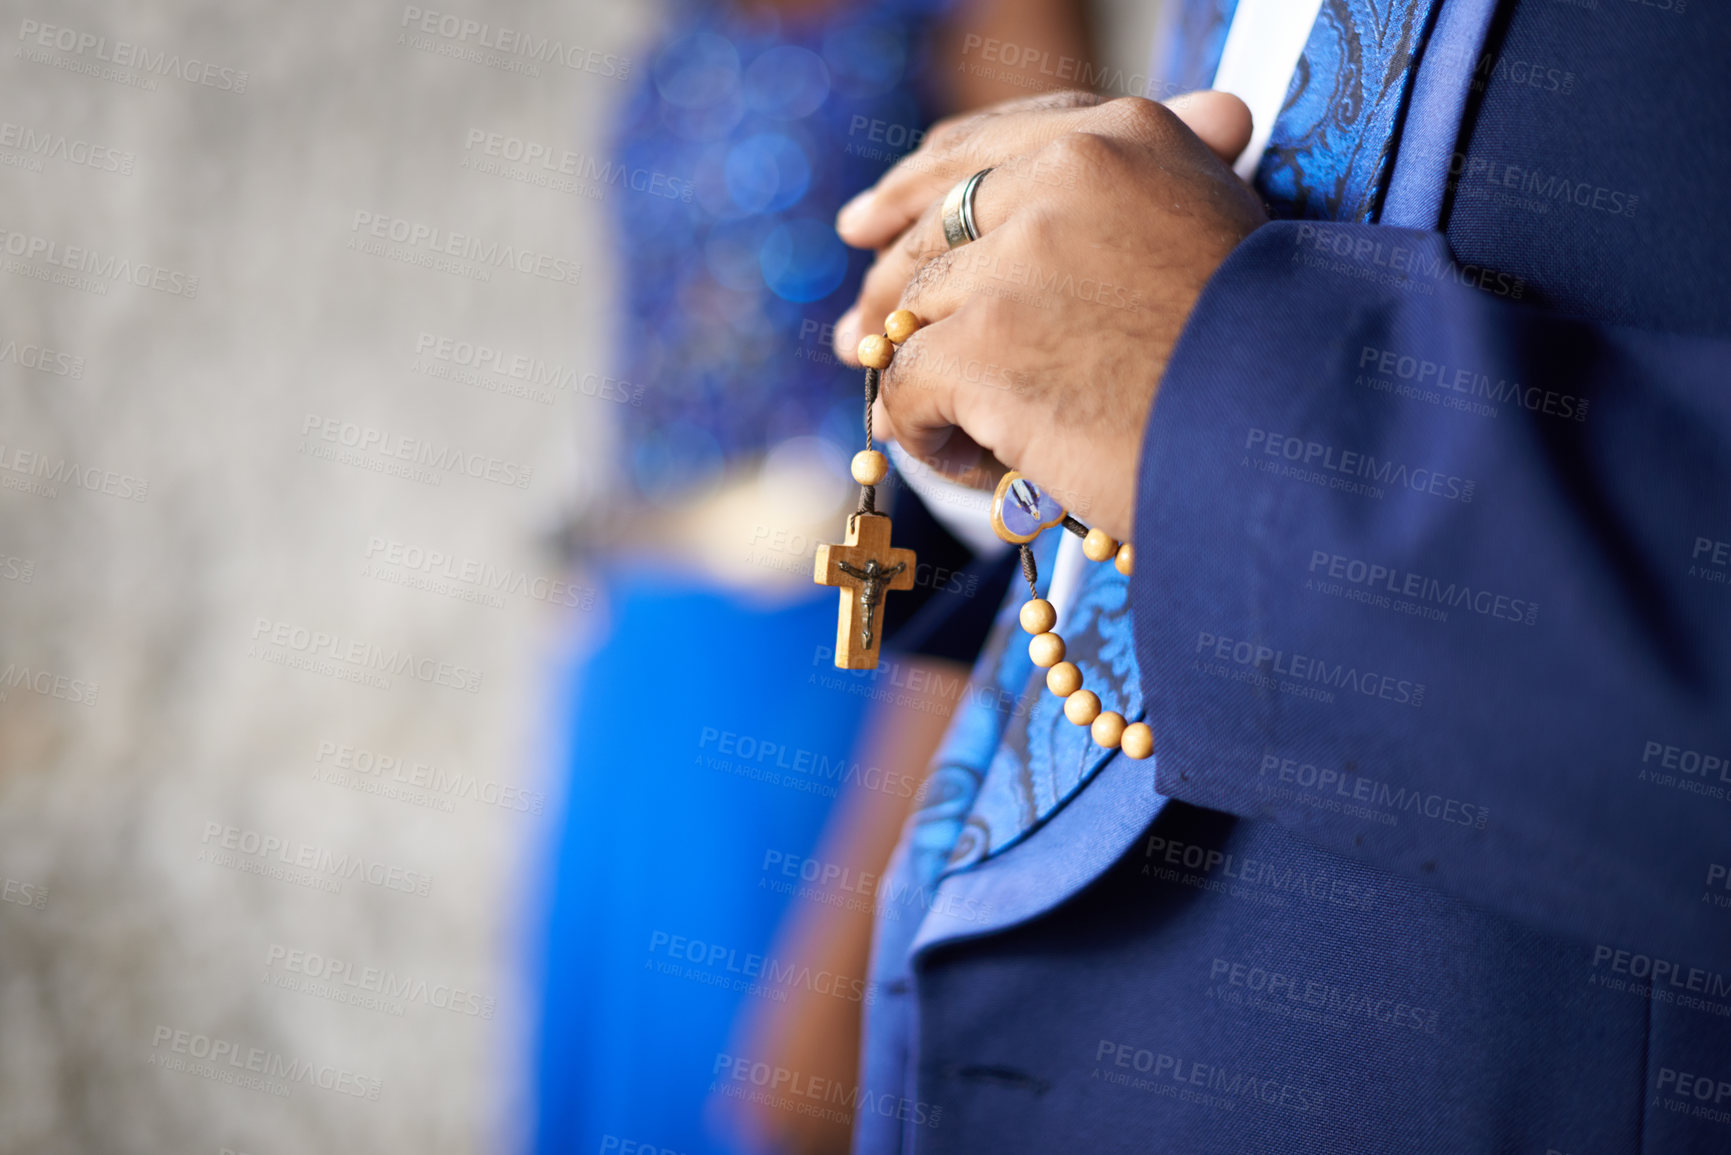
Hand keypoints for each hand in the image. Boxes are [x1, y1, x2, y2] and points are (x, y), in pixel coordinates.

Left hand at [834, 91, 1264, 539]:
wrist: (1293, 438)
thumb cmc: (1267, 356)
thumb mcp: (1214, 231)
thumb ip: (1136, 194)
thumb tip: (1104, 152)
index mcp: (1123, 135)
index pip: (983, 148)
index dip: (914, 189)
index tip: (866, 226)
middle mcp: (1064, 175)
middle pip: (931, 233)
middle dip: (887, 294)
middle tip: (852, 343)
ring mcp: (1017, 258)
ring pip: (915, 318)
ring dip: (931, 387)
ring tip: (974, 443)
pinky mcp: (983, 344)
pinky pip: (907, 389)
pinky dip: (927, 439)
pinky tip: (976, 471)